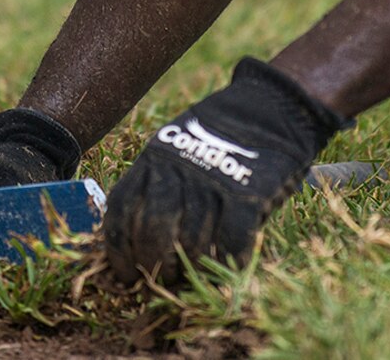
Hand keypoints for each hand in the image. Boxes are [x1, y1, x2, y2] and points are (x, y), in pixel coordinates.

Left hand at [104, 58, 349, 284]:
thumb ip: (157, 185)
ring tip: (188, 280)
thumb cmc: (219, 136)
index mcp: (154, 157)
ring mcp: (213, 181)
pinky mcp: (248, 192)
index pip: (122, 209)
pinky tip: (224, 270)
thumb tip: (137, 242)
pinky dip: (226, 263)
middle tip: (159, 281)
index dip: (118, 249)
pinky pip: (231, 241)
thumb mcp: (176, 148)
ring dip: (188, 271)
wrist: (271, 107)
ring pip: (190, 243)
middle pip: (153, 232)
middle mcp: (178, 169)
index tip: (124, 275)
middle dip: (153, 266)